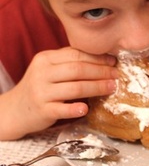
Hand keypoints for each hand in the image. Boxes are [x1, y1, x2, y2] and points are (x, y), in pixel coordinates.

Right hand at [0, 47, 117, 138]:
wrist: (15, 109)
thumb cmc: (40, 87)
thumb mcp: (49, 69)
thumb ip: (69, 62)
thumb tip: (103, 60)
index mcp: (46, 59)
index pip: (76, 54)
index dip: (97, 57)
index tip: (113, 61)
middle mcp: (42, 73)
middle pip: (77, 69)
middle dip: (101, 72)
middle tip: (116, 75)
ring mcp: (41, 92)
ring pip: (74, 88)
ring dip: (96, 88)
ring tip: (112, 88)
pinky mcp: (42, 111)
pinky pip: (62, 110)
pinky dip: (75, 109)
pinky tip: (87, 108)